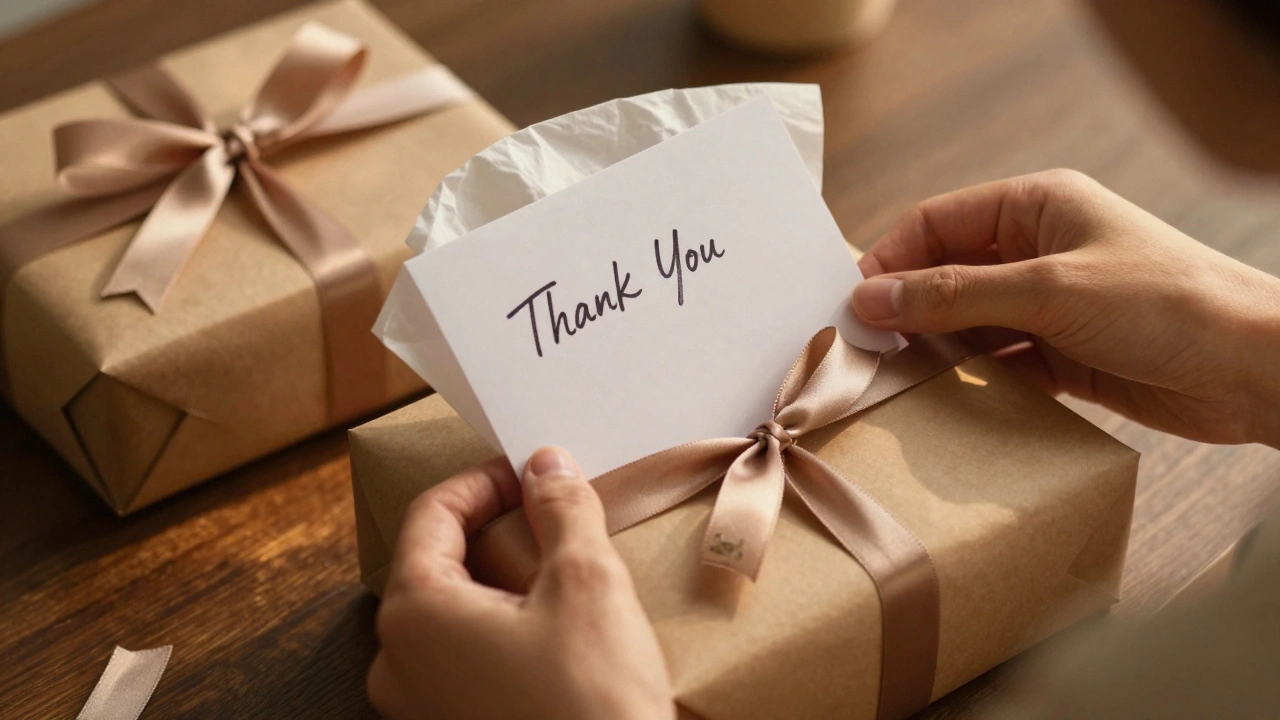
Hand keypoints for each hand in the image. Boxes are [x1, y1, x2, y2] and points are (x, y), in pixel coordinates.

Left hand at [368, 447, 673, 719]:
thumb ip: (561, 510)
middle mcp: (397, 662)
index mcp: (414, 613)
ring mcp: (416, 708)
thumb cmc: (593, 702)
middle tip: (546, 515)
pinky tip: (550, 633)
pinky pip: (459, 662)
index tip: (530, 473)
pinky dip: (497, 631)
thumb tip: (546, 466)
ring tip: (555, 572)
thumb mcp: (587, 583)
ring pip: (447, 616)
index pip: (431, 514)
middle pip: (434, 564)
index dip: (483, 481)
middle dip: (490, 530)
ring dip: (496, 583)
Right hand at [851, 169, 1279, 446]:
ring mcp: (1051, 303)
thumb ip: (953, 294)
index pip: (936, 223)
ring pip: (968, 321)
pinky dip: (970, 380)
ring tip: (894, 378)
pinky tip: (945, 400)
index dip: (889, 259)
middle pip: (946, 273)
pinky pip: (997, 361)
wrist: (1255, 369)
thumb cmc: (1165, 303)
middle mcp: (1038, 249)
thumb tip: (869, 299)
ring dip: (935, 348)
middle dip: (906, 308)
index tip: (851, 305)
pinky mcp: (1064, 353)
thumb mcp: (1047, 289)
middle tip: (862, 349)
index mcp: (1036, 206)